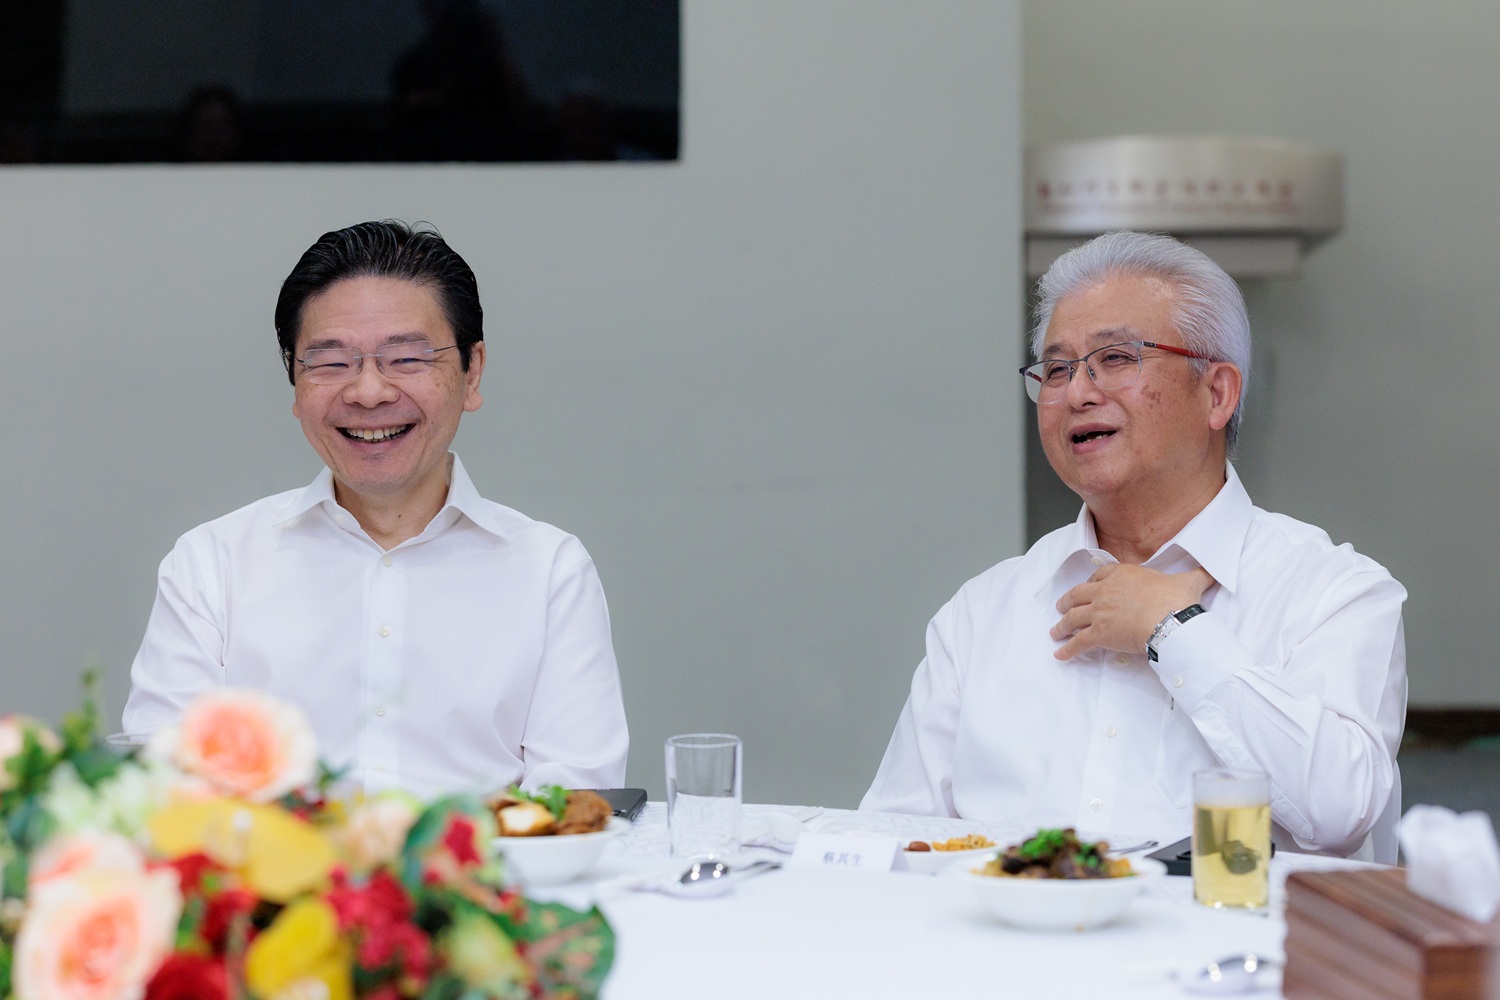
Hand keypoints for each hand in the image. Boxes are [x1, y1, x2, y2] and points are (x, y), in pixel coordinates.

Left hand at [1050, 565, 1213, 660]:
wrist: (1169, 618)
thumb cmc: (1177, 599)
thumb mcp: (1189, 580)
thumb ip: (1198, 574)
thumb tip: (1213, 570)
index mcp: (1123, 575)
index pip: (1100, 575)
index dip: (1091, 582)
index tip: (1087, 588)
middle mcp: (1106, 591)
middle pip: (1078, 595)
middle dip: (1067, 601)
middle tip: (1060, 607)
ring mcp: (1100, 612)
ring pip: (1073, 618)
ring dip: (1062, 626)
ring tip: (1055, 632)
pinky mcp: (1099, 633)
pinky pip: (1078, 643)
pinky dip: (1067, 650)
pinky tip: (1059, 655)